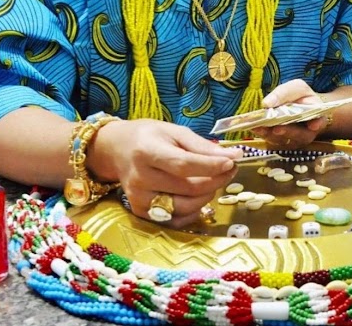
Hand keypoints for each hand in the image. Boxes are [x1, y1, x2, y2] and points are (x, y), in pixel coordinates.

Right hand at [90, 120, 242, 227]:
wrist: (117, 150)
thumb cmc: (150, 137)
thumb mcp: (175, 131)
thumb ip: (203, 146)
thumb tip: (234, 156)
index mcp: (147, 151)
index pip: (184, 165)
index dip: (211, 166)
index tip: (232, 161)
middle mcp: (140, 179)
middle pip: (188, 188)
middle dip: (216, 179)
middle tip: (230, 168)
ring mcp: (139, 200)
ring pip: (185, 207)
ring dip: (208, 195)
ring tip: (214, 179)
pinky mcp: (141, 213)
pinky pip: (176, 219)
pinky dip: (194, 210)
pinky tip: (199, 195)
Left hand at [252, 79, 328, 148]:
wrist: (298, 105)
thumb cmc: (300, 96)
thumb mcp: (295, 88)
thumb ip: (283, 93)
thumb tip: (266, 104)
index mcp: (316, 115)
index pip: (320, 121)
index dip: (317, 124)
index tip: (313, 126)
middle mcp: (309, 131)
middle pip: (301, 135)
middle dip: (288, 131)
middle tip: (277, 128)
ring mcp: (295, 139)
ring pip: (286, 141)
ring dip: (272, 135)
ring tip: (260, 128)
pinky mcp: (282, 142)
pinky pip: (274, 141)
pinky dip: (264, 134)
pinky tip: (255, 128)